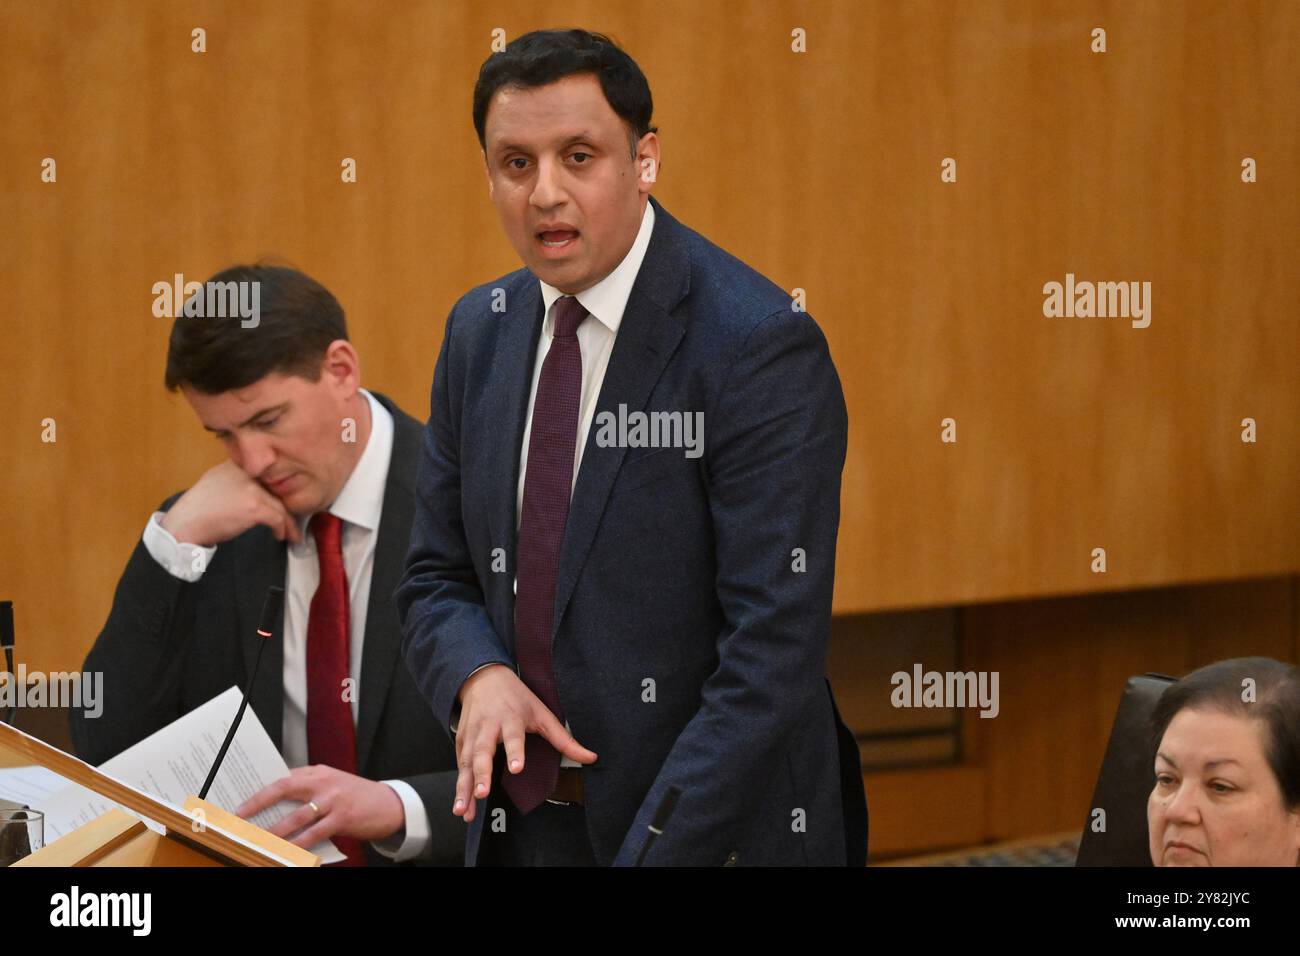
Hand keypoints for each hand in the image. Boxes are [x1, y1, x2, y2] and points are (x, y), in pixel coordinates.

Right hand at [160, 460, 300, 545]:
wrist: (184, 525)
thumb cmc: (199, 510)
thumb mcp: (216, 482)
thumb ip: (236, 480)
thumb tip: (258, 488)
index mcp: (235, 465)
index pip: (265, 475)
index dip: (276, 492)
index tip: (283, 505)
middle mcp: (245, 473)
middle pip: (276, 490)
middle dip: (286, 507)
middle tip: (292, 520)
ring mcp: (252, 488)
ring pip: (280, 505)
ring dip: (288, 522)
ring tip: (291, 533)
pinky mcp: (255, 506)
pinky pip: (278, 518)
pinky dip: (283, 529)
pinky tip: (280, 535)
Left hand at [235, 765, 404, 847]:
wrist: (391, 804)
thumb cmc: (358, 796)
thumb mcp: (333, 783)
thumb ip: (309, 787)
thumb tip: (276, 801)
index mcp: (318, 772)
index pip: (282, 777)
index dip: (260, 790)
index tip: (242, 802)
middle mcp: (323, 782)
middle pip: (283, 788)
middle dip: (258, 802)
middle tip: (240, 816)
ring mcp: (333, 799)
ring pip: (296, 816)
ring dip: (275, 830)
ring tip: (259, 840)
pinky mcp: (343, 817)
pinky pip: (314, 833)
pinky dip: (299, 844)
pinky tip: (287, 851)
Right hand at [453, 664, 596, 822]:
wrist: (484, 678)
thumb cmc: (516, 698)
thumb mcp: (542, 713)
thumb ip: (564, 739)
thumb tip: (591, 758)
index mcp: (511, 718)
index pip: (514, 736)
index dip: (514, 751)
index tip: (516, 768)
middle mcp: (489, 727)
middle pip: (483, 751)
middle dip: (481, 773)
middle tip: (482, 793)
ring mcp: (472, 735)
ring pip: (467, 763)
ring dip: (464, 788)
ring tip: (463, 810)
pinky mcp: (461, 743)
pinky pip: (460, 768)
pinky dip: (459, 788)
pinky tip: (461, 807)